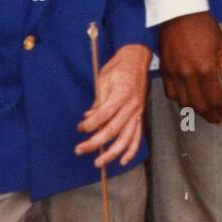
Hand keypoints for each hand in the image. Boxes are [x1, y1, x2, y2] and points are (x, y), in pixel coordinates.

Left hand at [76, 43, 151, 167]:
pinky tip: (122, 160)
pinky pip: (138, 136)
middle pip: (114, 130)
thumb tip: (88, 119)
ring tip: (99, 163)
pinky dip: (131, 150)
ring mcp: (138, 112)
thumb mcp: (104, 78)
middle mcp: (132, 105)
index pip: (104, 114)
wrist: (137, 59)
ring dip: (112, 153)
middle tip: (80, 150)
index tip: (80, 129)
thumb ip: (98, 101)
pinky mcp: (141, 115)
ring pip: (127, 138)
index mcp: (122, 94)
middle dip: (95, 143)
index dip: (91, 124)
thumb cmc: (119, 66)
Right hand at [157, 11, 221, 124]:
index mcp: (205, 69)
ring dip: (196, 112)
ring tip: (207, 114)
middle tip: (220, 121)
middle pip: (200, 105)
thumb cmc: (204, 26)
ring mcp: (174, 74)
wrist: (179, 12)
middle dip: (211, 116)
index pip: (215, 99)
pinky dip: (180, 102)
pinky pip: (171, 94)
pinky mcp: (165, 70)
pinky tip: (188, 102)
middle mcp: (189, 75)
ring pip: (184, 103)